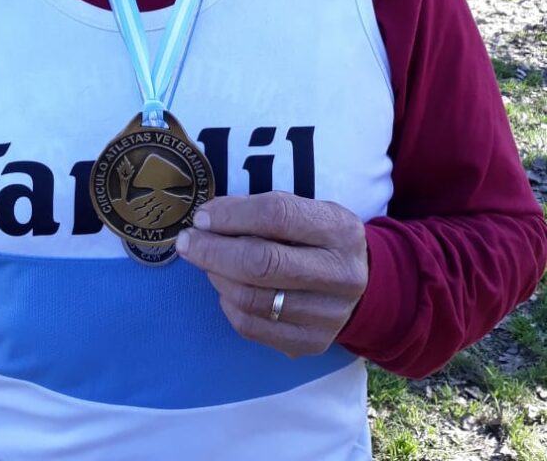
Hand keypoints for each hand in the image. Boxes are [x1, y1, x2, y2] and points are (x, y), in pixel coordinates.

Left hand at [176, 192, 367, 357]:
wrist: (366, 286)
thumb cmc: (321, 238)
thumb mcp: (307, 210)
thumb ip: (262, 209)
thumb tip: (208, 218)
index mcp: (338, 230)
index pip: (277, 216)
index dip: (232, 215)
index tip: (202, 217)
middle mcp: (340, 275)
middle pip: (262, 264)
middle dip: (213, 251)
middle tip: (187, 242)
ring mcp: (327, 315)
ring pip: (251, 299)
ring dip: (217, 277)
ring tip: (207, 262)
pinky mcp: (310, 343)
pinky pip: (251, 327)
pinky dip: (228, 304)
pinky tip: (226, 287)